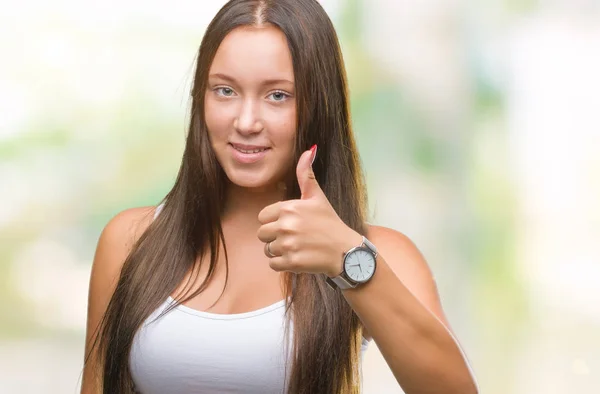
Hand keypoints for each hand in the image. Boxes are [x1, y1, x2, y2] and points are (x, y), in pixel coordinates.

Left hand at [257, 145, 362, 276]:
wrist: (346, 251)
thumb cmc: (330, 223)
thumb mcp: (317, 197)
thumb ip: (306, 175)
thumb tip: (309, 150)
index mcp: (289, 208)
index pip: (263, 216)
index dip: (275, 221)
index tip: (291, 224)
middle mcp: (286, 225)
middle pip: (262, 234)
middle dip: (275, 237)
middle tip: (295, 237)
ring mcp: (289, 244)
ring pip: (268, 249)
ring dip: (279, 251)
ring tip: (298, 247)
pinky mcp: (291, 262)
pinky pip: (273, 264)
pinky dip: (283, 264)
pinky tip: (299, 258)